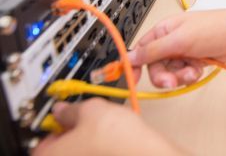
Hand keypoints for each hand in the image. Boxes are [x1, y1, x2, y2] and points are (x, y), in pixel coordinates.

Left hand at [33, 99, 183, 155]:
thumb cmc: (118, 141)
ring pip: (83, 150)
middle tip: (89, 116)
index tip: (66, 111)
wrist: (148, 154)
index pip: (43, 137)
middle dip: (75, 130)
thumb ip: (72, 108)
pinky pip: (98, 154)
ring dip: (91, 139)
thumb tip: (62, 108)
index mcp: (50, 155)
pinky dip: (103, 148)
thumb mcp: (92, 109)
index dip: (56, 121)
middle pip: (63, 146)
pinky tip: (116, 140)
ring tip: (107, 126)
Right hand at [129, 11, 225, 88]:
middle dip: (163, 75)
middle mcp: (172, 39)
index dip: (135, 65)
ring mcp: (184, 50)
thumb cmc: (215, 28)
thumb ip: (153, 50)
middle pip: (155, 64)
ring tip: (192, 71)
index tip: (132, 80)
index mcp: (164, 29)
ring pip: (170, 71)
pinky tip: (199, 69)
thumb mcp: (180, 40)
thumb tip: (130, 56)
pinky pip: (184, 73)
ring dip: (179, 76)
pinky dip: (190, 74)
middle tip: (172, 81)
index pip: (141, 49)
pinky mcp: (195, 59)